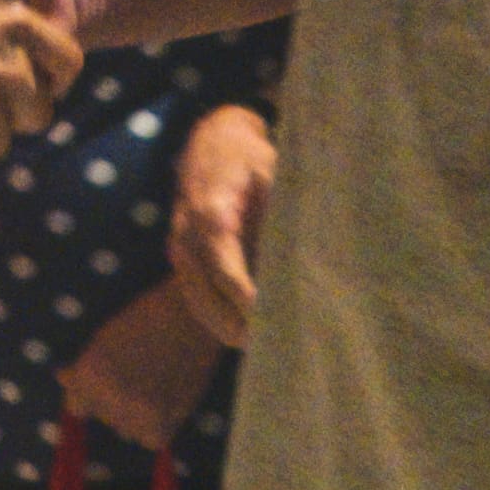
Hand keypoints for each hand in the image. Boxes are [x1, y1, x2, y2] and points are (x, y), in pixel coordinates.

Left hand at [60, 289, 227, 453]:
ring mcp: (134, 418)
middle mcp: (106, 402)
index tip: (110, 379)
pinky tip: (168, 398)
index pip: (76, 406)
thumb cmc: (147, 318)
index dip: (92, 393)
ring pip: (128, 430)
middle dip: (116, 402)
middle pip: (105, 417)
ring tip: (157, 384)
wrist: (195, 316)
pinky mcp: (162, 428)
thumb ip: (83, 369)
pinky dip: (159, 425)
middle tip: (141, 374)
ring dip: (137, 415)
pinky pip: (151, 439)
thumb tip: (62, 379)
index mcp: (88, 378)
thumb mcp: (104, 339)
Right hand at [171, 104, 278, 346]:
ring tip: (262, 349)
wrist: (210, 140)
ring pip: (197, 299)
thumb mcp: (272, 170)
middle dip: (238, 322)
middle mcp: (187, 232)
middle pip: (207, 292)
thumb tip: (312, 246)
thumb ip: (282, 208)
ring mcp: (178, 245)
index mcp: (211, 209)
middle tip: (275, 345)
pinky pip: (194, 294)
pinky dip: (215, 316)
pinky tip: (242, 334)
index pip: (225, 266)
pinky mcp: (180, 256)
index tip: (269, 318)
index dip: (246, 296)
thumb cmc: (248, 157)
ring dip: (225, 326)